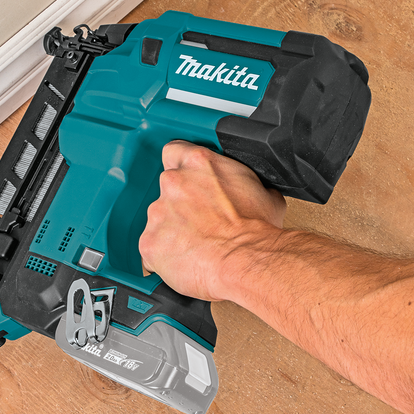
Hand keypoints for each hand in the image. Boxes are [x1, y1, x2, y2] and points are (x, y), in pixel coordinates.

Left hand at [139, 141, 285, 301]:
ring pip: (158, 220)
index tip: (187, 181)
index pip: (174, 151)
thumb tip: (252, 189)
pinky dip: (164, 256)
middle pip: (166, 189)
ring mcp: (158, 212)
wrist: (247, 262)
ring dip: (172, 231)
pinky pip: (152, 248)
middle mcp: (174, 183)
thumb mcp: (265, 193)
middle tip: (201, 222)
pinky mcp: (149, 241)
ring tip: (197, 246)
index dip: (180, 168)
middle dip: (179, 205)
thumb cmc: (257, 232)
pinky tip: (186, 261)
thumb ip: (245, 183)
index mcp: (199, 163)